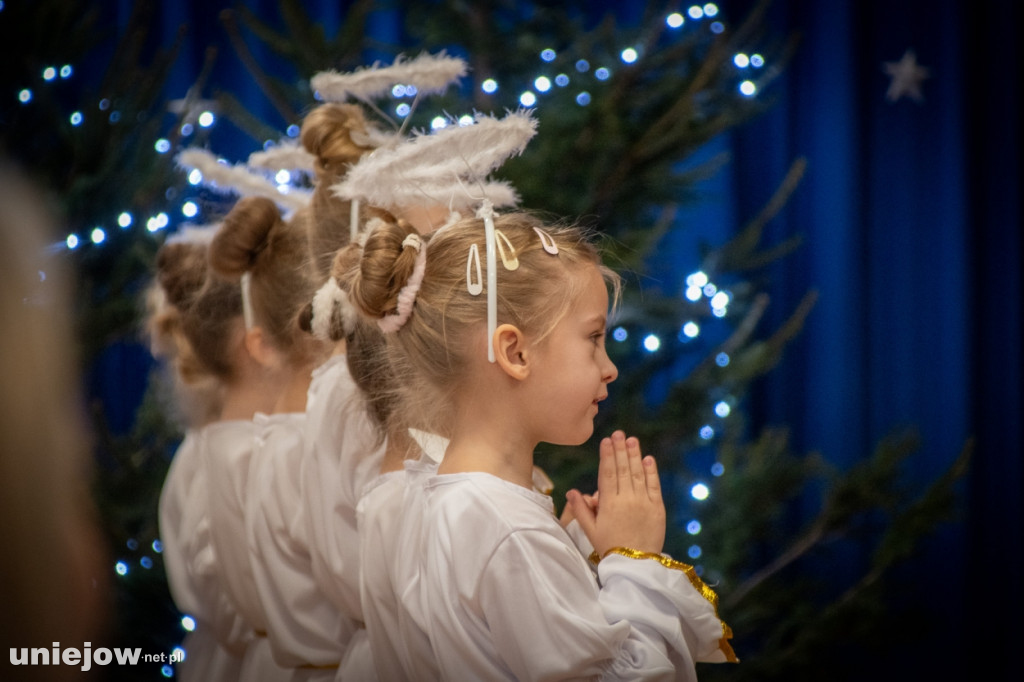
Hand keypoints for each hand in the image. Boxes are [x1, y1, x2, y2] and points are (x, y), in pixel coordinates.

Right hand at [566, 431, 664, 555]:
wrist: (635, 565)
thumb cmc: (610, 547)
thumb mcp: (591, 531)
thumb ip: (581, 509)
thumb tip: (571, 490)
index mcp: (609, 504)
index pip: (606, 474)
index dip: (606, 456)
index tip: (605, 441)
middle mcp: (626, 499)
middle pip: (622, 469)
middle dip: (620, 449)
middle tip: (618, 433)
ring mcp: (643, 502)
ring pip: (637, 473)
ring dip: (634, 455)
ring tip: (631, 440)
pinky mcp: (657, 508)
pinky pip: (654, 486)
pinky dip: (651, 471)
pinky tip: (648, 459)